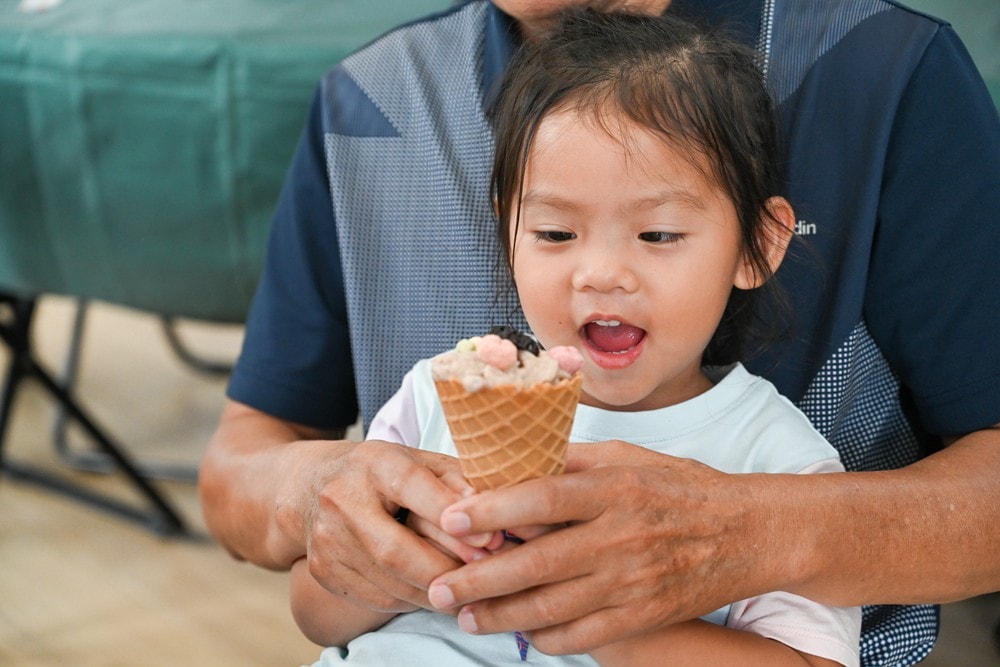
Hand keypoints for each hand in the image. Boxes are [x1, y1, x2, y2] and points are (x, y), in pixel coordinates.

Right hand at [296, 440, 486, 612]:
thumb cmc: (384, 472)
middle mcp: (341, 499)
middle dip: (446, 570)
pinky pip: (379, 600)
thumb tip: (493, 511)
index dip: (450, 515)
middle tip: (487, 580)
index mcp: (371, 462)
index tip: (489, 540)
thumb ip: (456, 480)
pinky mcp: (324, 572)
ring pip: (390, 584)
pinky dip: (414, 601)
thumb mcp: (419, 461)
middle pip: (395, 550)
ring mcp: (327, 540)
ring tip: (472, 593)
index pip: (410, 485)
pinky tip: (437, 595)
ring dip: (436, 593)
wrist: (310, 486)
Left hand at [428, 440, 766, 654]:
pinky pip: (585, 636)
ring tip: (467, 615)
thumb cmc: (682, 488)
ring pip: (554, 607)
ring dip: (502, 616)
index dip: (493, 509)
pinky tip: (522, 632)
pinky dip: (547, 638)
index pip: (543, 498)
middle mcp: (621, 536)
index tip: (453, 517)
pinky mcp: (645, 615)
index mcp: (614, 488)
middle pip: (538, 562)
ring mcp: (633, 581)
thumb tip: (517, 459)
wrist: (750, 533)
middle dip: (480, 579)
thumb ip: (573, 460)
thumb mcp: (630, 458)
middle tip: (439, 588)